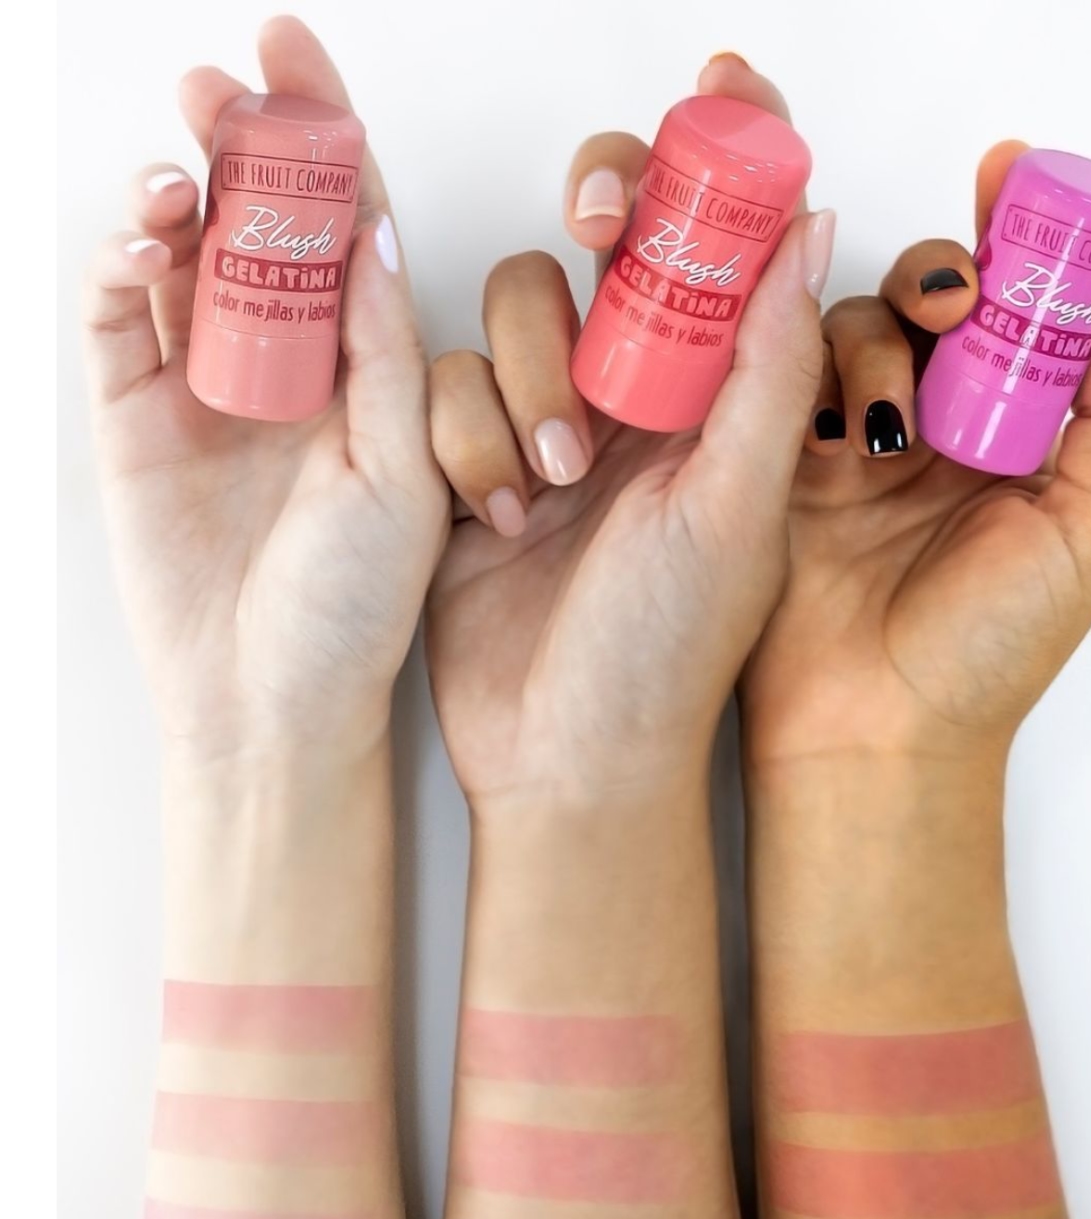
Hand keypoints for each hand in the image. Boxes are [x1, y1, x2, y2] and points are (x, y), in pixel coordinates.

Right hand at [83, 18, 447, 763]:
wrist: (269, 707)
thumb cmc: (353, 611)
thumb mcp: (398, 474)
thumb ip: (382, 353)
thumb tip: (374, 225)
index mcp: (363, 371)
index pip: (346, 228)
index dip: (326, 137)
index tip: (298, 51)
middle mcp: (287, 366)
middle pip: (258, 222)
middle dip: (240, 145)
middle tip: (224, 87)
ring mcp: (206, 386)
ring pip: (185, 258)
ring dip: (181, 199)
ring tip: (187, 178)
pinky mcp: (134, 417)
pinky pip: (120, 320)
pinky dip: (122, 270)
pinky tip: (143, 246)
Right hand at [426, 59, 830, 801]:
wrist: (566, 763)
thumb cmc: (665, 654)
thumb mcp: (736, 507)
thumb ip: (769, 366)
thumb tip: (810, 221)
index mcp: (722, 402)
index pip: (730, 246)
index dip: (728, 156)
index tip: (722, 81)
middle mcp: (639, 397)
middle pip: (609, 240)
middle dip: (602, 222)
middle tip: (604, 234)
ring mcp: (551, 424)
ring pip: (514, 302)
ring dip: (526, 373)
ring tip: (552, 484)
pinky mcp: (470, 461)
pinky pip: (443, 380)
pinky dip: (462, 436)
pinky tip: (497, 518)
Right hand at [741, 139, 1090, 765]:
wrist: (874, 735)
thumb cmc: (986, 655)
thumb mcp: (1087, 533)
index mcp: (1013, 442)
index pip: (1016, 315)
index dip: (1016, 242)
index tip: (1012, 180)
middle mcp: (935, 433)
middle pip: (930, 304)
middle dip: (942, 280)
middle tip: (951, 304)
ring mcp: (855, 448)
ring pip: (855, 330)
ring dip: (876, 347)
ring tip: (886, 431)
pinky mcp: (783, 468)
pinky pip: (783, 382)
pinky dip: (800, 375)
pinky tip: (829, 425)